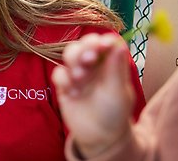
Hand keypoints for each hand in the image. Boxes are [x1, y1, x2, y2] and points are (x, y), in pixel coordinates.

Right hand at [52, 33, 134, 157]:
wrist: (99, 137)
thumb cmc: (114, 114)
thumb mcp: (118, 92)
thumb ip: (116, 68)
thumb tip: (119, 44)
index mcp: (111, 63)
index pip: (106, 42)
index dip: (102, 40)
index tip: (102, 45)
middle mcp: (94, 65)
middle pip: (85, 44)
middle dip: (85, 48)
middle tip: (89, 59)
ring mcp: (78, 74)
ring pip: (70, 54)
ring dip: (74, 62)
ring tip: (80, 78)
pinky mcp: (65, 85)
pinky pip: (59, 73)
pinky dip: (64, 79)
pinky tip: (74, 93)